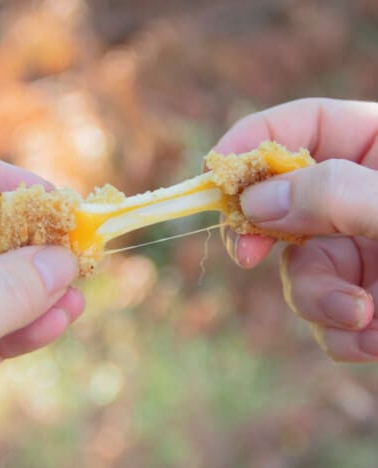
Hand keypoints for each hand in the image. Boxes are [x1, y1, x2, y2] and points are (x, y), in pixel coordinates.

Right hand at [216, 98, 377, 361]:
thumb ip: (335, 194)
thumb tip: (255, 202)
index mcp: (374, 148)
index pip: (291, 128)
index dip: (246, 147)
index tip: (213, 179)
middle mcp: (358, 196)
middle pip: (281, 205)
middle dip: (269, 238)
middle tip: (248, 255)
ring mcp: (360, 248)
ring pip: (301, 270)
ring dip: (319, 300)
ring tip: (363, 317)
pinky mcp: (367, 295)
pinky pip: (327, 313)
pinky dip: (342, 332)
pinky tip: (376, 340)